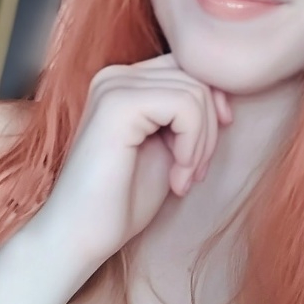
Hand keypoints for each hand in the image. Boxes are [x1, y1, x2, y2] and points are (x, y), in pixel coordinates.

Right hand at [42, 54, 232, 267]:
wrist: (80, 236)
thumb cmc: (122, 199)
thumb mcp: (166, 146)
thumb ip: (185, 114)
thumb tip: (223, 92)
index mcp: (123, 81)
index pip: (188, 67)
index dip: (210, 105)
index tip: (203, 153)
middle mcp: (115, 74)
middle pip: (196, 77)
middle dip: (208, 130)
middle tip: (192, 174)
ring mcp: (113, 86)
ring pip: (195, 93)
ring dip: (201, 144)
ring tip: (183, 179)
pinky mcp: (117, 104)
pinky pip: (185, 106)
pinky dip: (192, 145)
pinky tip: (176, 177)